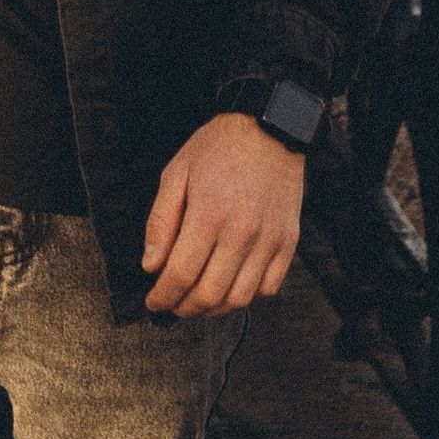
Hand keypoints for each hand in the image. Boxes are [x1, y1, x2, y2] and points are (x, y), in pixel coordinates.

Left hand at [141, 113, 304, 318]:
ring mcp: (269, 240)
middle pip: (210, 293)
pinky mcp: (288, 243)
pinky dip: (247, 297)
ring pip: (240, 298)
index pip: (181, 273)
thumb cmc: (219, 147)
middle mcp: (242, 231)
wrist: (269, 128)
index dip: (163, 295)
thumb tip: (151, 265)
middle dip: (184, 308)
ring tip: (197, 301)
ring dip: (214, 310)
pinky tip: (229, 287)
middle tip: (172, 304)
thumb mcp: (177, 173)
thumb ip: (161, 221)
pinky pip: (268, 287)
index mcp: (209, 212)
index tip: (153, 302)